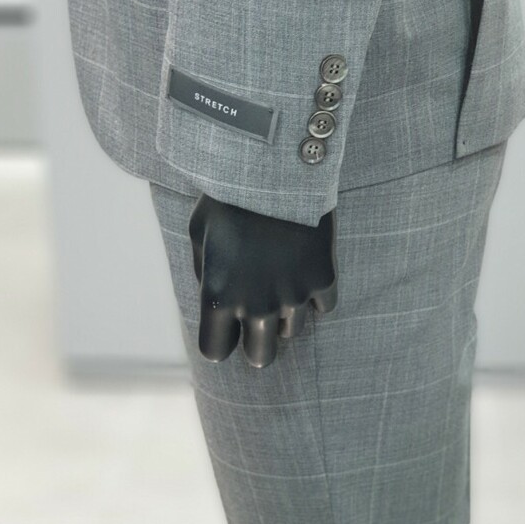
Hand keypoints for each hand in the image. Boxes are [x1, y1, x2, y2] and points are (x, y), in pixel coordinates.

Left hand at [187, 193, 337, 367]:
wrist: (273, 166)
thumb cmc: (227, 197)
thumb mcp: (199, 234)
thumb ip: (207, 274)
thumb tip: (215, 297)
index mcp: (218, 297)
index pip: (215, 351)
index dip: (220, 339)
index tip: (225, 326)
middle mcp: (255, 305)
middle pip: (260, 357)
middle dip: (257, 343)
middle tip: (258, 322)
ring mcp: (293, 295)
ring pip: (292, 331)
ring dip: (285, 313)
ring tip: (281, 278)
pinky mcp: (323, 279)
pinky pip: (324, 306)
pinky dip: (317, 294)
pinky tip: (306, 269)